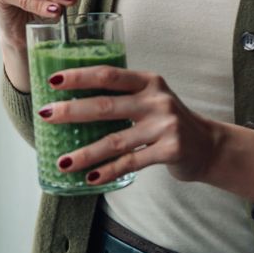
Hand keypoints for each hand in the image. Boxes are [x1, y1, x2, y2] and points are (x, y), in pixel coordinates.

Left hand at [39, 65, 222, 187]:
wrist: (208, 145)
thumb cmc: (169, 121)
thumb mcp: (151, 98)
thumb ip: (123, 96)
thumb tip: (75, 102)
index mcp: (148, 81)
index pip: (108, 74)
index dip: (80, 76)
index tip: (53, 79)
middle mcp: (156, 99)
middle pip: (106, 105)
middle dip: (72, 111)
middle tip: (45, 115)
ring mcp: (165, 124)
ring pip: (115, 140)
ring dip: (85, 153)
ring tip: (63, 162)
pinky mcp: (170, 150)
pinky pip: (131, 162)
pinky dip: (109, 171)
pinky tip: (91, 178)